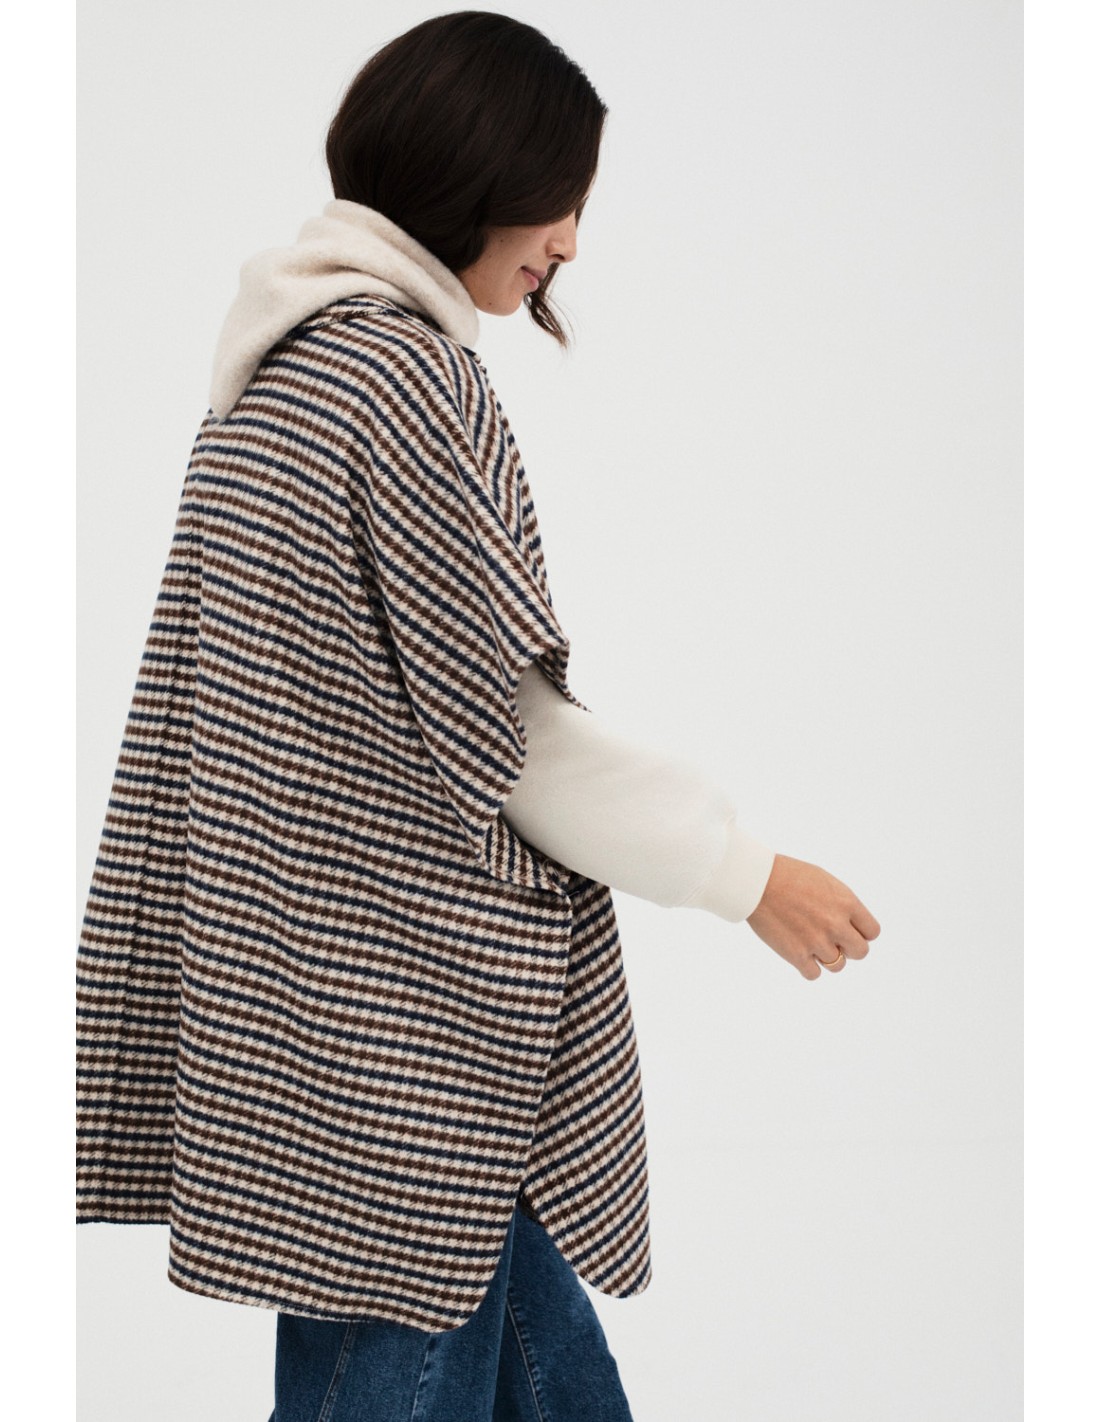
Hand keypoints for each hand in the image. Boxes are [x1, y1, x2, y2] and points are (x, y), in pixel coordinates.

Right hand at [746, 853, 879, 979]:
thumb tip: (851, 925)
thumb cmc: (789, 875)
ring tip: (810, 942)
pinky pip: (813, 974)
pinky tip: (798, 952)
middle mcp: (836, 924)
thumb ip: (842, 904)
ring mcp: (817, 941)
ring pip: (837, 966)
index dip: (860, 932)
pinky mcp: (796, 954)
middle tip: (831, 939)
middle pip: (860, 952)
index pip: (872, 932)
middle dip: (848, 947)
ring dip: (826, 957)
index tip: (847, 930)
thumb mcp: (825, 882)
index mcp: (846, 903)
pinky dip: (807, 966)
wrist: (757, 881)